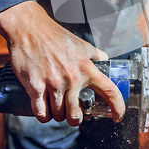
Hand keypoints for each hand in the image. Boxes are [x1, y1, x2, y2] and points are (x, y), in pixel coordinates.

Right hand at [0, 1, 124, 125]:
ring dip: (58, 115)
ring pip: (58, 115)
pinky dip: (43, 116)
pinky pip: (41, 112)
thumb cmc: (55, 36)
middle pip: (77, 114)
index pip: (109, 91)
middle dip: (75, 118)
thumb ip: (95, 55)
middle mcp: (72, 78)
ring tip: (57, 108)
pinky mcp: (35, 87)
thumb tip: (105, 59)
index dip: (117, 107)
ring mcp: (53, 84)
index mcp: (87, 68)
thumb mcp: (82, 44)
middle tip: (73, 114)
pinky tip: (44, 111)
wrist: (30, 30)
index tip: (118, 116)